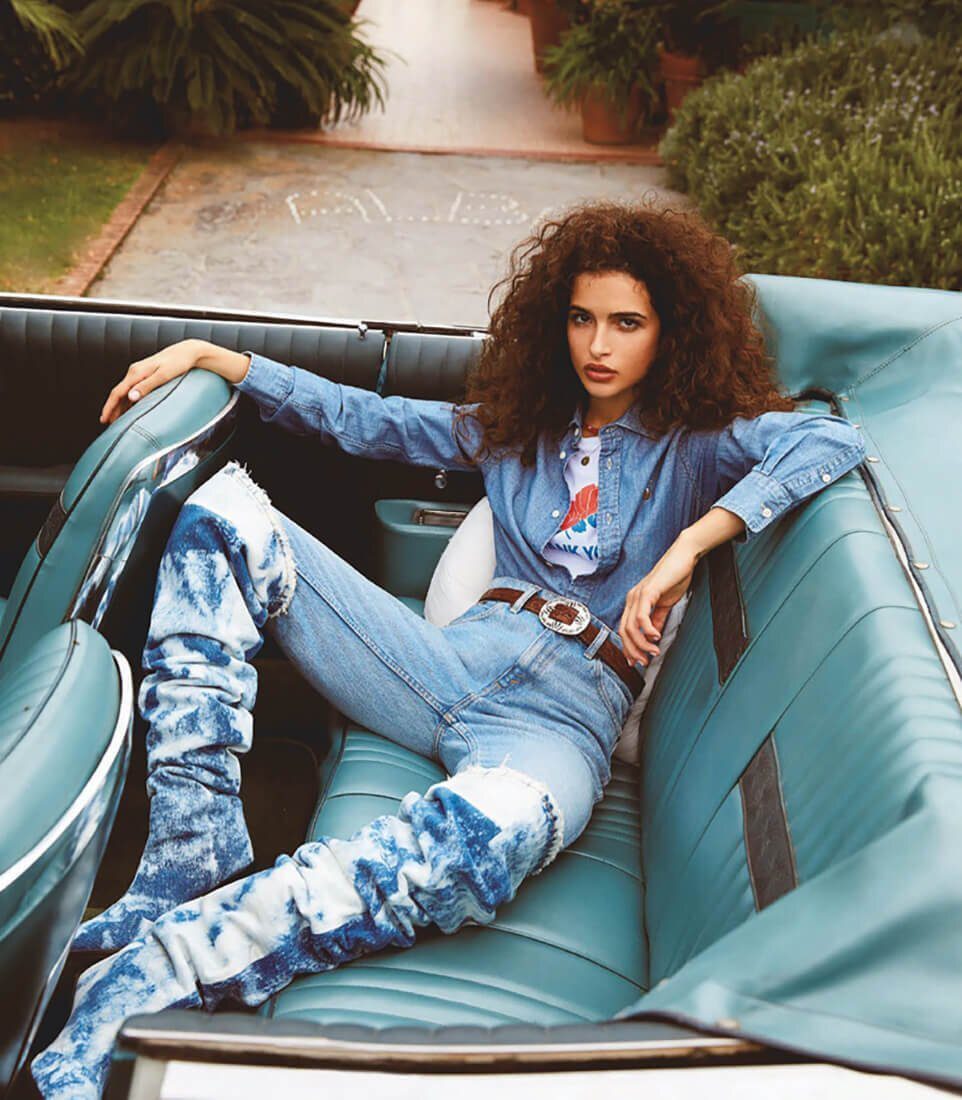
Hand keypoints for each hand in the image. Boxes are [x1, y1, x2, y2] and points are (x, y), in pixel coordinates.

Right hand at [99, 340, 249, 424]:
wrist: (187, 352)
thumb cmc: (178, 363)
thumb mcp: (163, 376)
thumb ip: (147, 386)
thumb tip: (131, 397)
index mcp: (136, 373)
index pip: (117, 392)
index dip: (109, 407)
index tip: (104, 419)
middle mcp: (134, 372)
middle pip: (118, 393)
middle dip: (111, 408)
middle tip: (107, 423)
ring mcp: (139, 372)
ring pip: (124, 392)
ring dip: (119, 405)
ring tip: (116, 420)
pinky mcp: (145, 374)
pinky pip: (132, 389)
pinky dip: (127, 400)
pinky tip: (129, 409)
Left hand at [619, 538, 697, 666]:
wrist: (684, 557)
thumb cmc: (675, 577)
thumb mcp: (665, 604)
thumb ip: (657, 620)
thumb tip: (653, 637)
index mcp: (634, 602)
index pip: (624, 630)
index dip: (628, 648)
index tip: (637, 662)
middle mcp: (631, 599)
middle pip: (623, 632)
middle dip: (633, 651)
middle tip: (646, 661)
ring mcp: (637, 595)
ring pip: (630, 627)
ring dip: (642, 644)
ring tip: (654, 651)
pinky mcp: (647, 591)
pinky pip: (641, 616)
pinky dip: (647, 630)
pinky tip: (656, 636)